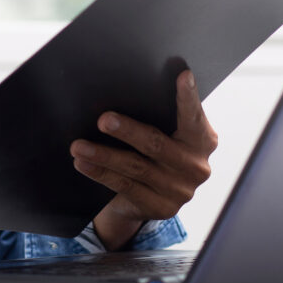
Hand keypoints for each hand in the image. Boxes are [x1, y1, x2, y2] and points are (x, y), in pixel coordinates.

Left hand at [69, 69, 217, 249]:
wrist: (153, 196)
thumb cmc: (157, 150)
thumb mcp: (168, 134)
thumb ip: (161, 117)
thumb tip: (125, 91)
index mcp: (203, 140)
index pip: (194, 116)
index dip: (189, 97)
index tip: (183, 75)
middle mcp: (196, 166)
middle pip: (156, 143)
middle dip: (127, 131)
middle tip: (103, 120)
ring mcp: (180, 190)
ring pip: (136, 167)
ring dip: (103, 155)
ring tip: (79, 146)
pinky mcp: (160, 207)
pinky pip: (125, 186)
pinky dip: (101, 173)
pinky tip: (84, 164)